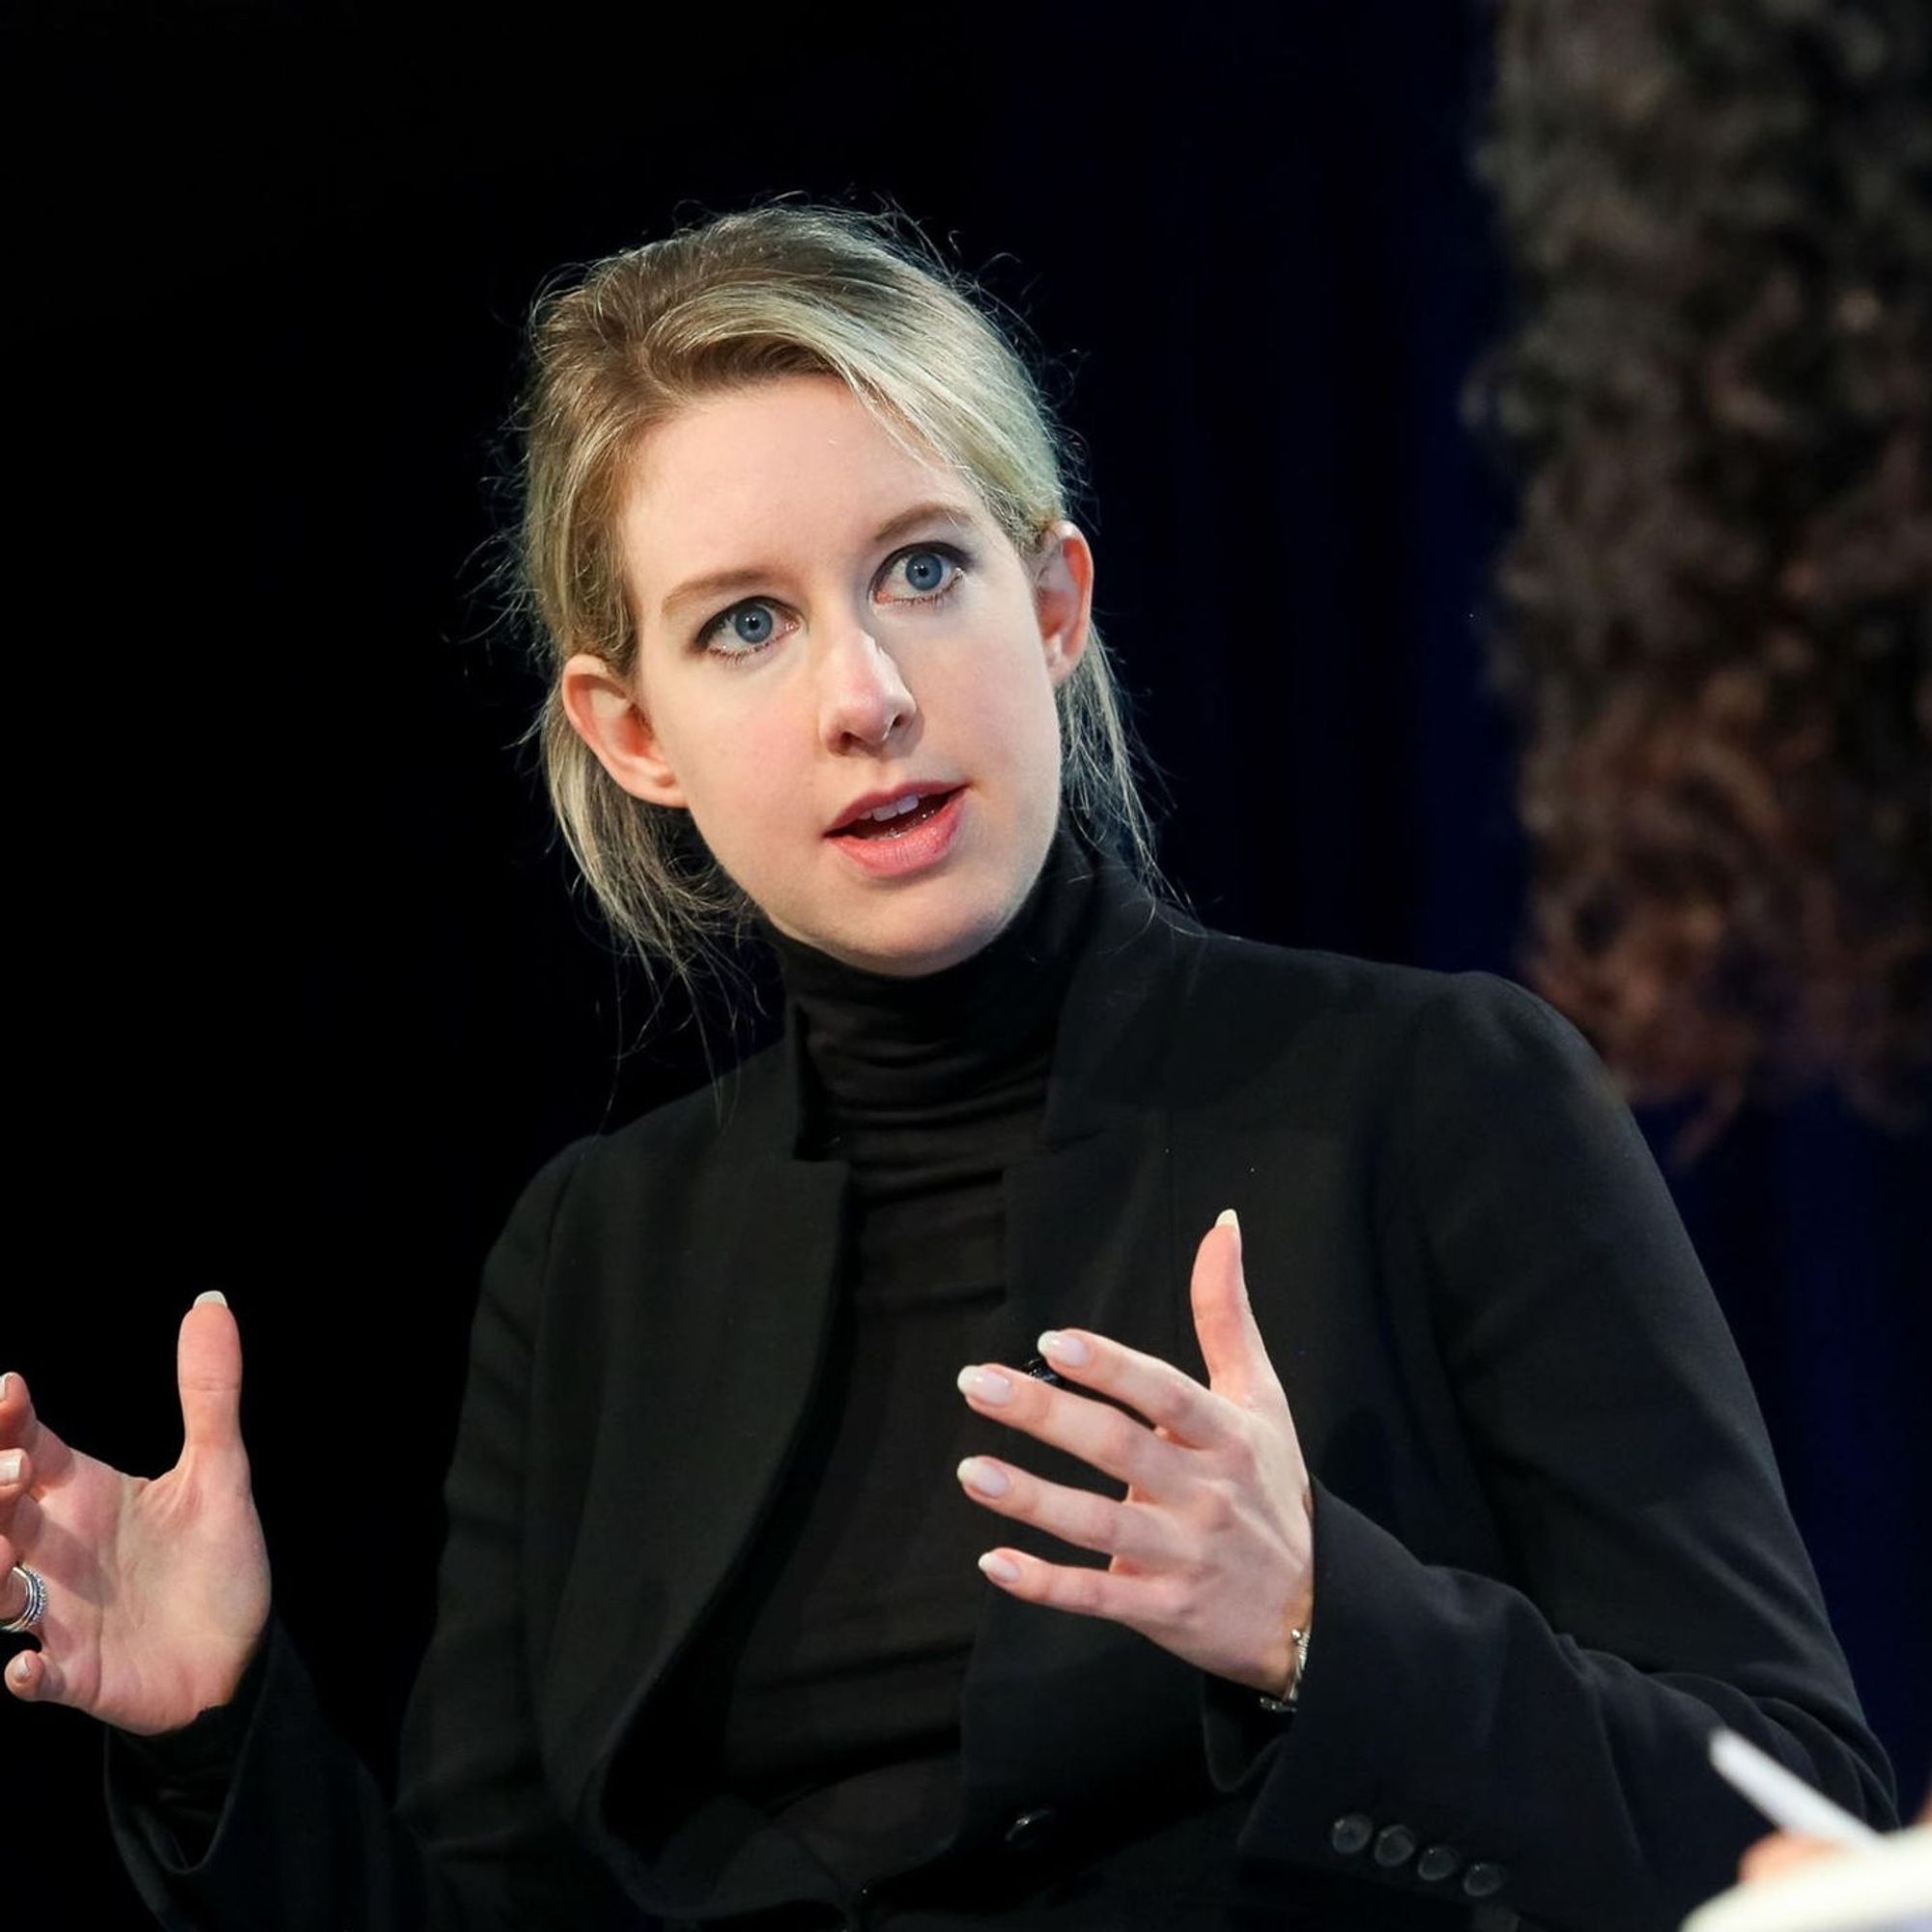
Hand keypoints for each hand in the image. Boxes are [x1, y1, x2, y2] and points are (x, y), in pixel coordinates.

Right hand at [1, 1295, 270, 1733]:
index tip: (10, 1388)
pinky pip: (37, 1678)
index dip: (8, 1419)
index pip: (29, 1445)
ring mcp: (62, 1615)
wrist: (242, 1654)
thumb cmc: (216, 1562)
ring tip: (6, 1555)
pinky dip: (25, 1675)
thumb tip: (212, 1302)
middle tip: (14, 1468)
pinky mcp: (80, 1674)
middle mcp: (59, 1550)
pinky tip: (24, 1667)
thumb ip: (210, 1392)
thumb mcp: (220, 1471)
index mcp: (86, 1496)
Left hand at [955, 1210, 1312, 1695]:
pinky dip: (1045, 1584)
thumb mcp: (1261, 1398)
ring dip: (1030, 1499)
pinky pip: (1096, 1598)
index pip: (1166, 1394)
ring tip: (971, 1469)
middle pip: (1117, 1448)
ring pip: (1098, 1525)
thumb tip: (1221, 1225)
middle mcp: (1204, 1493)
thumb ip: (1226, 1314)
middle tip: (975, 1383)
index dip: (1112, 1368)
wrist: (1314, 1610)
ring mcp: (1182, 1555)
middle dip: (1044, 1414)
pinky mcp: (1163, 1610)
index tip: (1054, 1342)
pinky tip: (995, 1562)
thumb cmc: (1271, 1486)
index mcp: (1226, 1436)